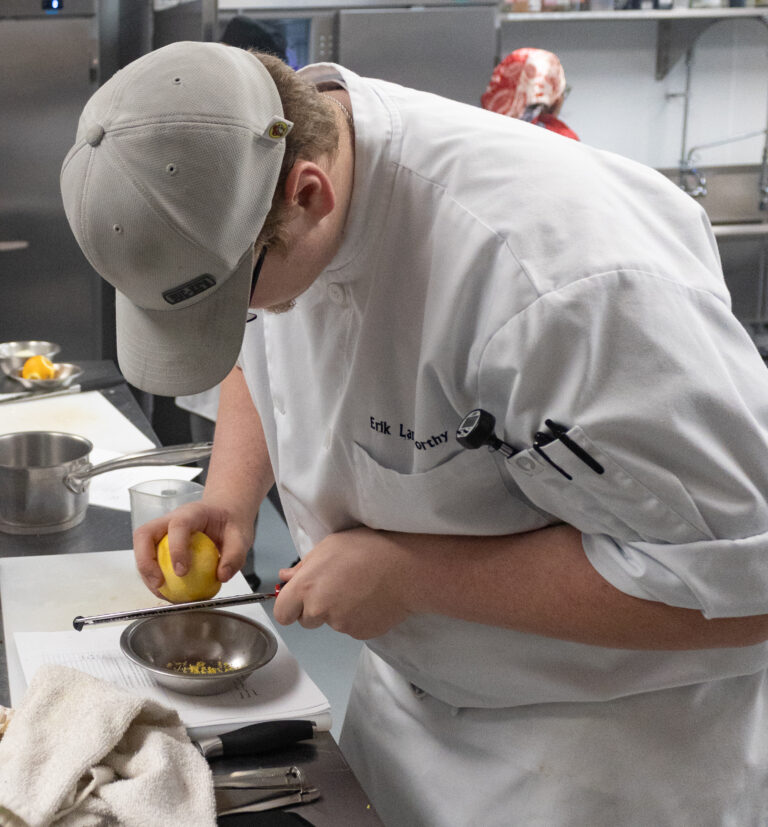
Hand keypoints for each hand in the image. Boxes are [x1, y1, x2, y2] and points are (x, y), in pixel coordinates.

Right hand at [132, 501, 253, 598]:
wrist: (225, 511)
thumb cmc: (230, 520)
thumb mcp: (241, 535)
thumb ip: (235, 555)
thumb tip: (222, 576)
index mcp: (193, 512)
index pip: (178, 525)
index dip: (176, 548)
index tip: (182, 572)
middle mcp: (172, 518)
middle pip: (145, 534)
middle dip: (146, 561)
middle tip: (159, 584)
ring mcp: (163, 530)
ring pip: (142, 547)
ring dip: (146, 573)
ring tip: (162, 593)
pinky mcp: (160, 543)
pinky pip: (149, 558)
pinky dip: (153, 576)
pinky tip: (166, 591)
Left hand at [273, 527, 412, 639]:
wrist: (406, 568)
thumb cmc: (369, 549)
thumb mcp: (330, 546)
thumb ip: (303, 566)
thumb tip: (286, 577)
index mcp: (306, 587)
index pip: (282, 614)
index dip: (291, 606)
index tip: (301, 598)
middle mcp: (320, 610)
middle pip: (306, 620)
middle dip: (316, 608)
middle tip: (336, 587)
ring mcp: (341, 625)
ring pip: (332, 622)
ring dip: (340, 611)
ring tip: (360, 588)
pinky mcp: (360, 633)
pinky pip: (352, 627)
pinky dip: (358, 617)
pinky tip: (371, 598)